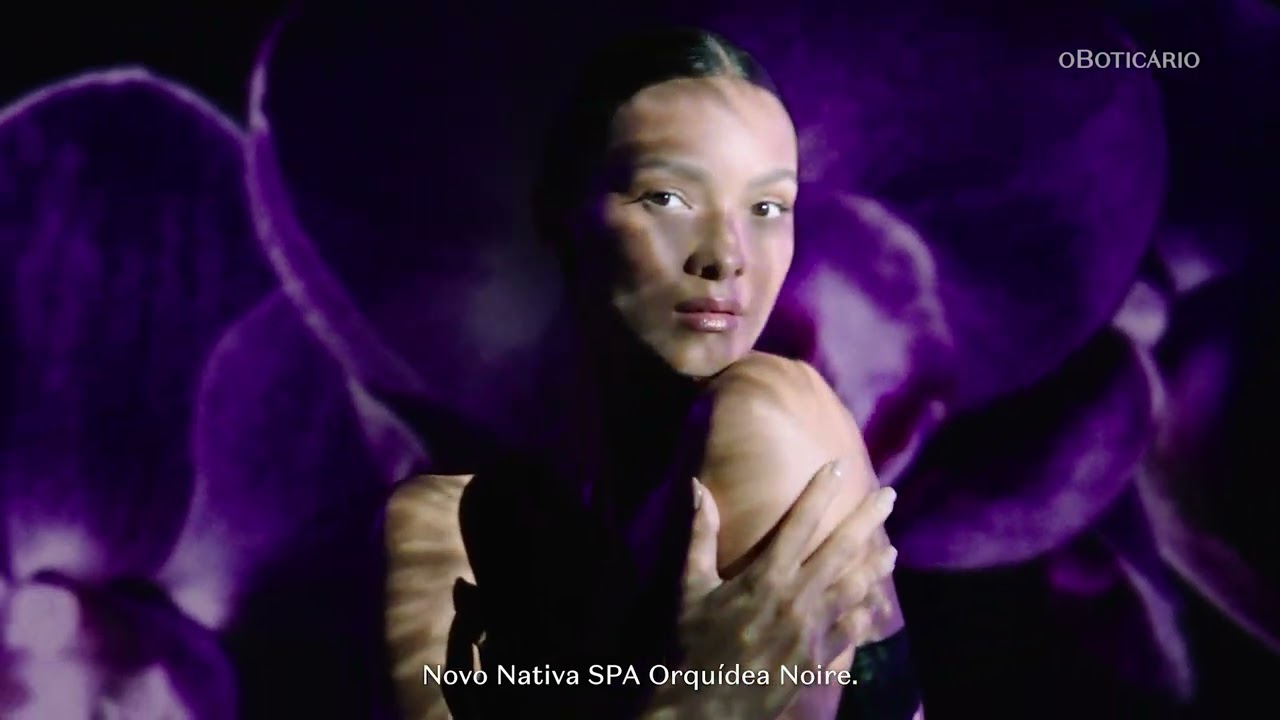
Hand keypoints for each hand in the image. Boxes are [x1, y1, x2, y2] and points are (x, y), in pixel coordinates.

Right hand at [644, 459, 898, 719]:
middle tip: (889, 495)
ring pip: (855, 589)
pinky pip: (850, 631)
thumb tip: (698, 487)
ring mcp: (811, 629)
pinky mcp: (818, 658)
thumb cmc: (695, 642)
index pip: (800, 522)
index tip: (839, 466)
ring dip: (875, 566)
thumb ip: (701, 536)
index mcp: (765, 576)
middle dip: (867, 518)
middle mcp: (795, 597)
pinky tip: (876, 605)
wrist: (707, 702)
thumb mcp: (691, 586)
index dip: (821, 491)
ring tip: (892, 550)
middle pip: (841, 549)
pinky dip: (865, 615)